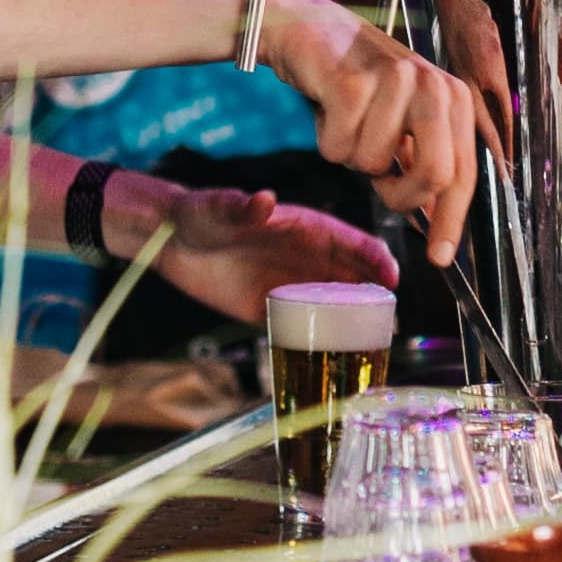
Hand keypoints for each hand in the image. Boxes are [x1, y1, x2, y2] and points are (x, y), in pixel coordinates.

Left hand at [106, 175, 396, 333]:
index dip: (376, 259)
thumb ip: (242, 207)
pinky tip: (332, 361)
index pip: (354, 242)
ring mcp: (291, 285)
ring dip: (354, 324)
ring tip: (371, 347)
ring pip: (335, 306)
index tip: (390, 279)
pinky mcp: (269, 310)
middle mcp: (306, 259)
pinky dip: (320, 342)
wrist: (170, 242)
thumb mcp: (220, 208)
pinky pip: (304, 328)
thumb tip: (266, 200)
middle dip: (375, 299)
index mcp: (306, 228)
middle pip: (354, 279)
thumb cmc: (200, 214)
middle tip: (388, 323)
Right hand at [257, 0, 479, 261]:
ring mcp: (395, 80)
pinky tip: (328, 110)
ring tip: (349, 123)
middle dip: (402, 196)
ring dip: (353, 156)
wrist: (307, 30)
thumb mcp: (403, 120)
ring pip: (375, 164)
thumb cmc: (357, 84)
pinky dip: (328, 141)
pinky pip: (340, 148)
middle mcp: (434, 85)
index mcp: (454, 98)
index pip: (463, 173)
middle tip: (379, 185)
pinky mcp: (353, 82)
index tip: (440, 256)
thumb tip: (434, 219)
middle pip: (434, 175)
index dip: (451, 220)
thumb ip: (423, 162)